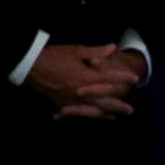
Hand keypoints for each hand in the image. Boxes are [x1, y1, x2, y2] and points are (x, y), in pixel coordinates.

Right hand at [28, 43, 143, 119]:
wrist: (29, 65)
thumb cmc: (54, 55)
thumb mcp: (76, 50)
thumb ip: (96, 52)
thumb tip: (113, 48)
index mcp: (86, 77)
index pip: (110, 79)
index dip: (124, 78)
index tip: (135, 79)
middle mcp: (81, 92)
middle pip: (104, 101)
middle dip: (118, 105)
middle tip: (130, 110)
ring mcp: (71, 100)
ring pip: (92, 110)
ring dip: (105, 114)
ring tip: (115, 117)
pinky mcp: (61, 103)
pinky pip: (78, 113)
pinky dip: (88, 115)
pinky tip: (92, 117)